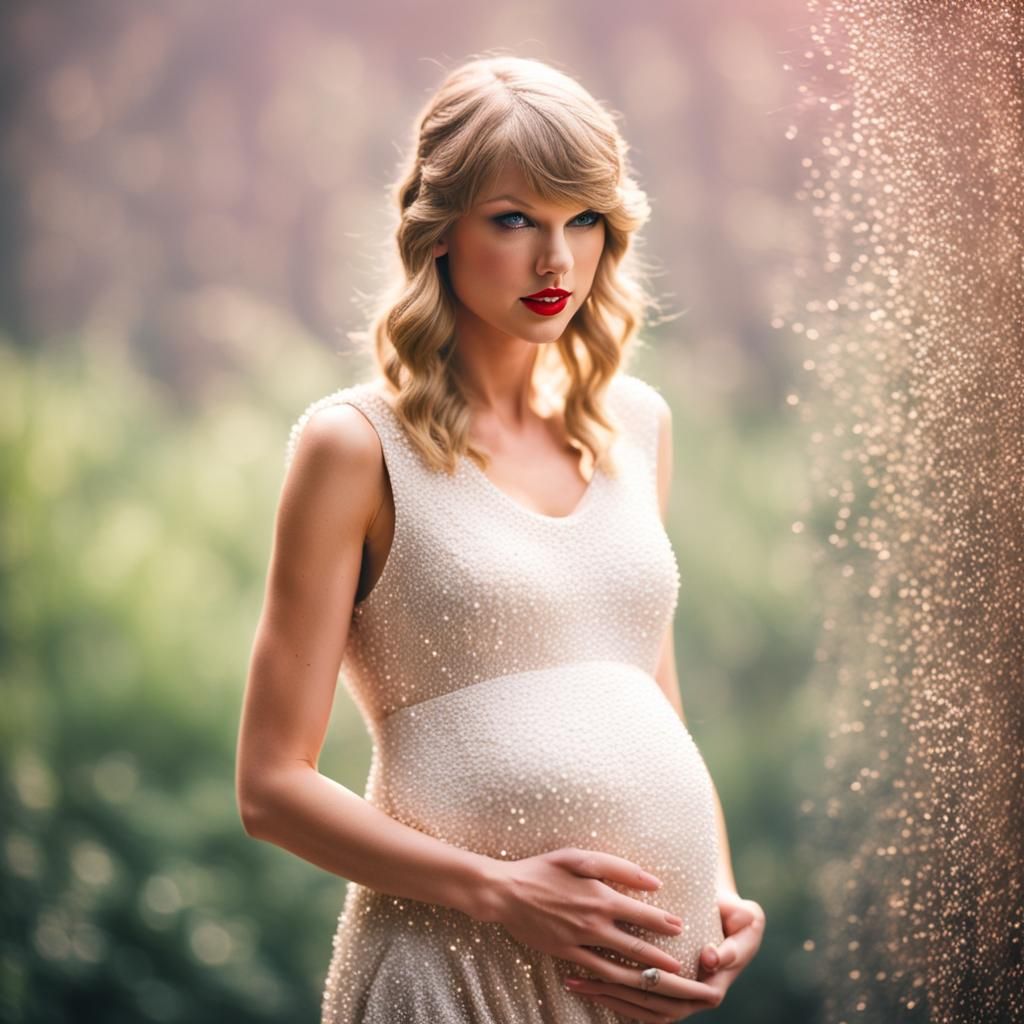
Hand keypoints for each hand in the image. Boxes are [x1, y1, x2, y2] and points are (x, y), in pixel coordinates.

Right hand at [482, 847, 692, 978]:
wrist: (506, 893)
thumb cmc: (543, 869)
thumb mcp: (579, 857)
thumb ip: (618, 868)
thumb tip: (652, 881)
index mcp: (600, 897)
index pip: (642, 915)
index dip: (664, 923)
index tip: (680, 928)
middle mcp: (594, 924)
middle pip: (637, 947)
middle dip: (661, 958)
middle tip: (679, 965)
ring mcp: (579, 942)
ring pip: (619, 966)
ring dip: (643, 976)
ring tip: (661, 982)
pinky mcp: (565, 954)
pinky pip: (594, 972)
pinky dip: (612, 980)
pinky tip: (622, 985)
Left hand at [564, 889, 765, 1021]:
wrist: (723, 915)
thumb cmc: (733, 910)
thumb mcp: (746, 916)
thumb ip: (741, 929)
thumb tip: (713, 958)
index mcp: (721, 978)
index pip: (702, 993)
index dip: (674, 985)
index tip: (633, 970)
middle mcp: (701, 996)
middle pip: (661, 1004)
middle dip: (621, 992)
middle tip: (588, 978)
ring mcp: (683, 1001)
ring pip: (645, 1011)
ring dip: (610, 999)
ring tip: (577, 984)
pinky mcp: (667, 999)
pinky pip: (640, 1010)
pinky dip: (613, 1002)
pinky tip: (587, 989)